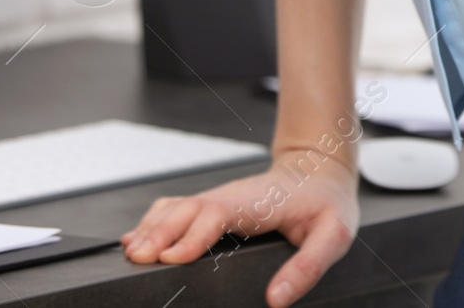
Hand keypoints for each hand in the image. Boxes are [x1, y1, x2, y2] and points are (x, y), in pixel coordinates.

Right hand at [121, 147, 358, 307]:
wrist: (321, 169)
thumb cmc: (326, 201)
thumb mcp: (334, 234)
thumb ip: (308, 266)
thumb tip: (276, 299)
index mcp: (259, 202)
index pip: (218, 213)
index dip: (192, 235)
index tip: (171, 257)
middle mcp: (232, 196)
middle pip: (186, 209)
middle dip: (159, 233)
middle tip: (136, 259)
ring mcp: (220, 198)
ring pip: (176, 207)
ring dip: (151, 228)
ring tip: (130, 254)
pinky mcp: (214, 204)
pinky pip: (176, 209)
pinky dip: (153, 223)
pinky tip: (137, 241)